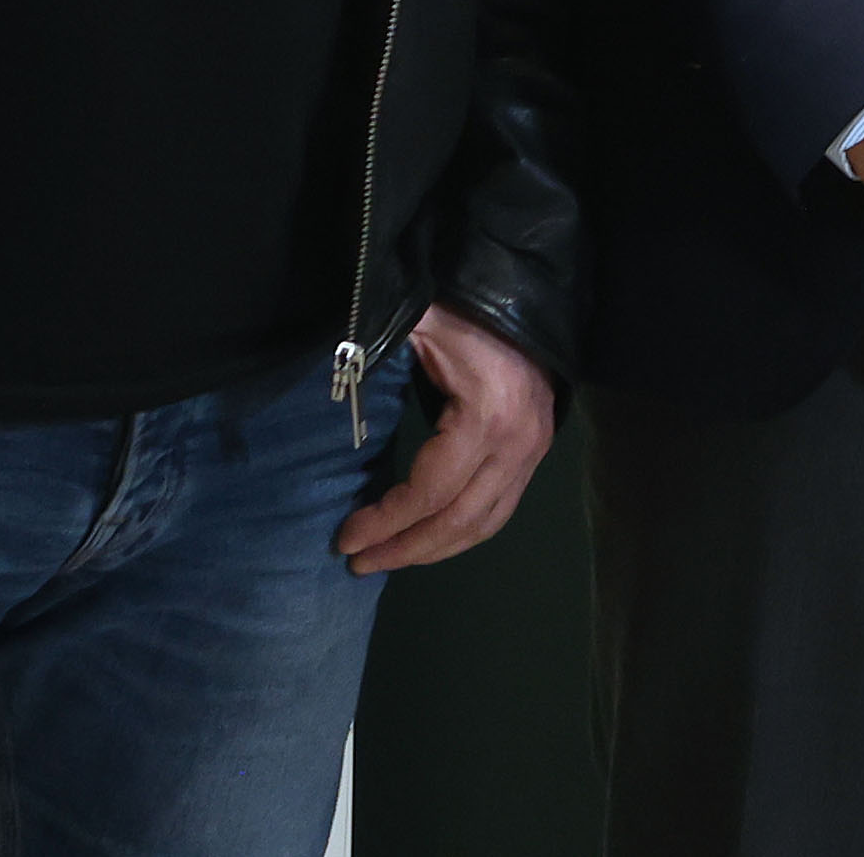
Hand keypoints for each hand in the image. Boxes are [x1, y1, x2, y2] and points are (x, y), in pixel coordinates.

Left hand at [335, 304, 558, 574]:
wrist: (527, 299)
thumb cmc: (467, 312)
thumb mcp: (419, 323)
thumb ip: (372, 347)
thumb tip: (327, 381)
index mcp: (486, 417)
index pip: (430, 492)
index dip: (386, 522)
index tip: (345, 539)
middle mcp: (516, 445)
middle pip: (457, 520)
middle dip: (405, 549)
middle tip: (359, 563)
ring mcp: (532, 453)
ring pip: (484, 525)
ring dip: (434, 550)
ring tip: (388, 557)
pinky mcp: (535, 455)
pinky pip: (500, 510)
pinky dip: (462, 533)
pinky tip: (429, 537)